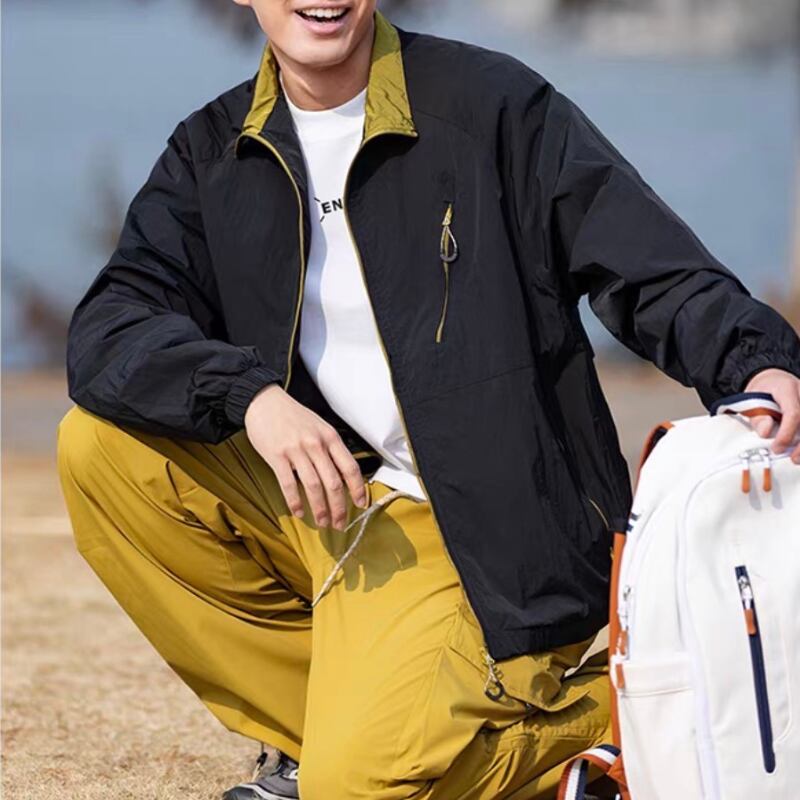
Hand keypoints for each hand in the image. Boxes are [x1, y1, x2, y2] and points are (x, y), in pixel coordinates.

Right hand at [245, 384, 367, 528]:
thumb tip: (343, 477)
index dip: (357, 489)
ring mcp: (296, 450)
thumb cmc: (294, 417)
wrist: (264, 401)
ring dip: (320, 509)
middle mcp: (316, 444)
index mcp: (330, 437)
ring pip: (313, 486)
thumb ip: (330, 449)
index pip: (350, 467)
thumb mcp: (319, 427)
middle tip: (340, 524)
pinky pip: (288, 484)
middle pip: (333, 482)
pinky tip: (299, 512)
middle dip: (339, 507)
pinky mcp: (276, 456)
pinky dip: (295, 501)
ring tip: (323, 523)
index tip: (361, 505)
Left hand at [743, 368, 799, 463]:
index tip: (777, 448)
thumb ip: (757, 417)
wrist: (772, 380)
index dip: (787, 433)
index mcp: (786, 388)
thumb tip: (765, 432)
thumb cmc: (763, 391)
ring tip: (798, 457)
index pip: (793, 413)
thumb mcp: (752, 400)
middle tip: (793, 458)